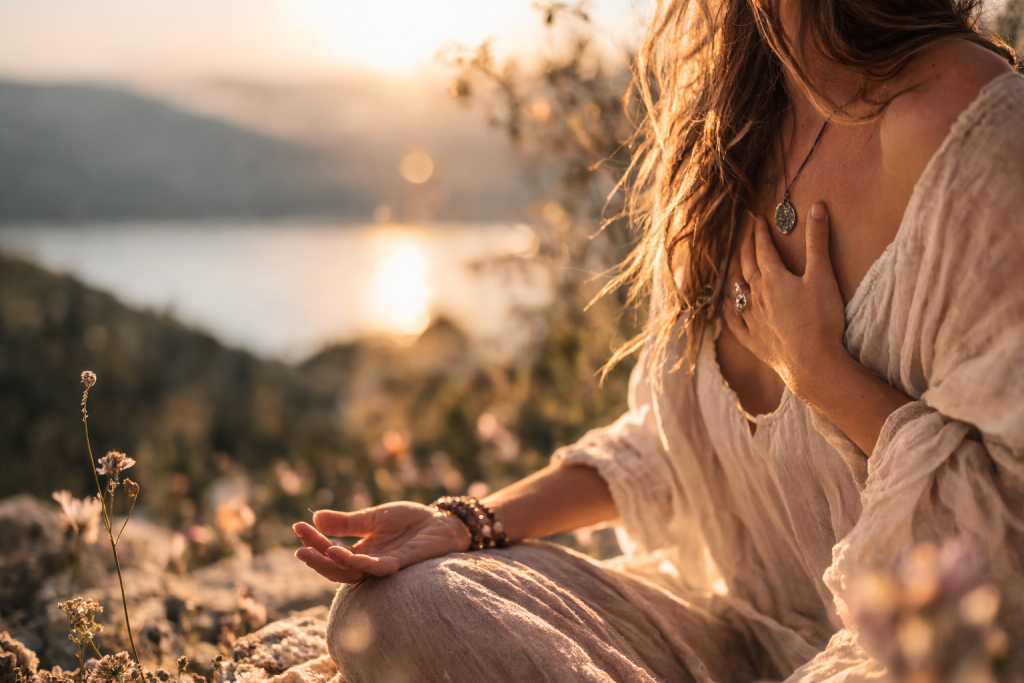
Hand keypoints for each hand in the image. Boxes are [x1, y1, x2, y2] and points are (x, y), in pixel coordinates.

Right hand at [293, 502, 470, 583]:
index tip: (297, 526)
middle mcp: (369, 563)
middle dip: (316, 559)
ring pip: (353, 572)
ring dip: (333, 564)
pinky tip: (345, 554)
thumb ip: (346, 523)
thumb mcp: (372, 518)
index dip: (314, 541)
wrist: (440, 521)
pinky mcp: (400, 564)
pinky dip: (360, 563)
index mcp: (360, 552)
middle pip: (336, 568)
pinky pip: (377, 568)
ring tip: (315, 552)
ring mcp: (383, 565)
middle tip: (298, 548)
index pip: (330, 551)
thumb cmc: (408, 521)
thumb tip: (315, 518)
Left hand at [724, 202, 847, 393]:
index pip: (763, 249)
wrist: (813, 363)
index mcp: (773, 278)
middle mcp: (757, 296)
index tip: (756, 219)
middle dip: (746, 247)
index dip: (760, 232)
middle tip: (745, 233)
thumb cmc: (821, 319)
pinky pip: (734, 322)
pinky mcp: (753, 341)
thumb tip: (816, 207)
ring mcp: (752, 319)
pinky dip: (728, 310)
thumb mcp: (823, 275)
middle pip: (747, 266)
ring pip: (737, 291)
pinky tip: (725, 306)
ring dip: (735, 275)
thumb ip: (818, 241)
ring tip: (733, 265)